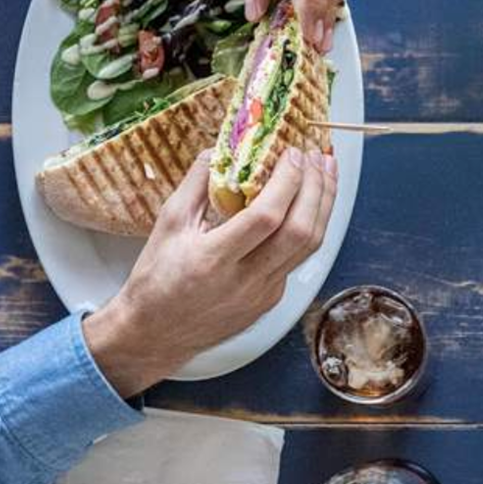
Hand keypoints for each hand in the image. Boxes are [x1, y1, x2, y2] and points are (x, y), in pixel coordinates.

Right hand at [84, 147, 337, 396]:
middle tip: (320, 156)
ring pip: (309, 247)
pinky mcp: (271, 300)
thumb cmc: (156, 278)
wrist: (156, 335)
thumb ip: (196, 184)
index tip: (293, 153)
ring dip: (323, 205)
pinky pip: (298, 258)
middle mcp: (245, 280)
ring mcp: (263, 294)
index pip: (266, 217)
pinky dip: (309, 226)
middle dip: (317, 189)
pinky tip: (308, 204)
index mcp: (213, 259)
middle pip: (300, 232)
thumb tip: (220, 148)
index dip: (287, 182)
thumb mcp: (167, 225)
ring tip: (326, 173)